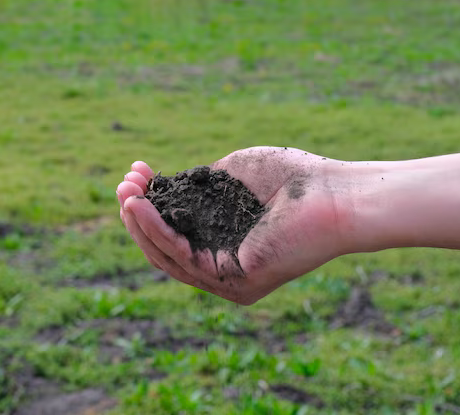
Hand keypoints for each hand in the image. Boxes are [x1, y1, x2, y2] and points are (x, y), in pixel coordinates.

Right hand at [117, 147, 351, 304]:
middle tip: (123, 185)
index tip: (138, 173)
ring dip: (140, 225)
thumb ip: (196, 189)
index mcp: (225, 242)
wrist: (336, 193)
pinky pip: (185, 258)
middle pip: (166, 249)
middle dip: (139, 216)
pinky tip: (140, 206)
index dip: (151, 206)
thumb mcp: (229, 178)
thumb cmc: (292, 179)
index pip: (176, 233)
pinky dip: (158, 231)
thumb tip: (162, 190)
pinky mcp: (236, 282)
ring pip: (169, 258)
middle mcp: (226, 266)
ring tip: (124, 194)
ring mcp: (230, 279)